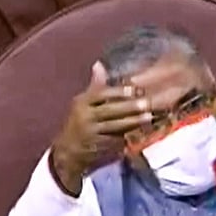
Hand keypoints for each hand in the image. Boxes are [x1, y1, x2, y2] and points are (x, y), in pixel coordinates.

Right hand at [50, 62, 152, 195]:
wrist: (67, 151)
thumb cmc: (79, 122)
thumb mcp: (83, 103)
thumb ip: (95, 86)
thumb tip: (99, 64)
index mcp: (81, 102)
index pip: (100, 94)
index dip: (118, 91)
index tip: (135, 89)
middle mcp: (84, 116)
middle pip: (109, 110)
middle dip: (129, 107)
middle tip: (146, 103)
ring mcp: (90, 132)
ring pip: (114, 126)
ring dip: (133, 122)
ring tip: (149, 117)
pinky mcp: (97, 146)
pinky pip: (115, 139)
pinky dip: (128, 135)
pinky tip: (141, 131)